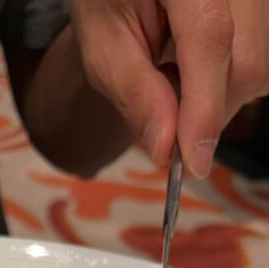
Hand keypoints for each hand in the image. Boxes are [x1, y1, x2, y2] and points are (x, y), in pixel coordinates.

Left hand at [69, 0, 268, 177]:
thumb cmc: (108, 0)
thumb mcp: (102, 42)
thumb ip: (134, 91)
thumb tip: (165, 147)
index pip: (211, 37)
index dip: (205, 108)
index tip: (192, 163)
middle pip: (249, 58)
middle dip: (213, 111)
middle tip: (172, 127)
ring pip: (260, 62)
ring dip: (221, 95)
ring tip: (175, 81)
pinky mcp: (256, 11)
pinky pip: (259, 55)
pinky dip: (228, 80)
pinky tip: (194, 70)